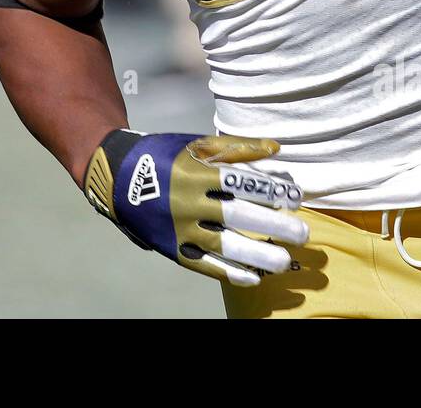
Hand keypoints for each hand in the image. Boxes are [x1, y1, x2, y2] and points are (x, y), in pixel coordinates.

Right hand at [84, 130, 308, 285]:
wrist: (117, 176)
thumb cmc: (165, 155)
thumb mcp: (196, 143)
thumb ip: (237, 147)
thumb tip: (277, 149)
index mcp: (196, 171)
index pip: (242, 183)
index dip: (271, 190)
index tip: (295, 197)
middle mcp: (188, 202)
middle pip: (238, 217)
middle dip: (273, 226)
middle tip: (303, 234)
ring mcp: (179, 228)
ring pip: (224, 246)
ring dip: (257, 256)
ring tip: (285, 261)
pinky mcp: (172, 248)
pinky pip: (204, 265)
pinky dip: (229, 272)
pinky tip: (253, 277)